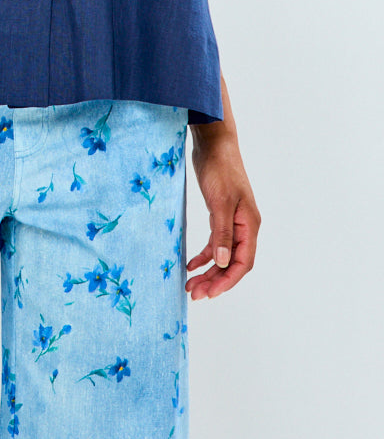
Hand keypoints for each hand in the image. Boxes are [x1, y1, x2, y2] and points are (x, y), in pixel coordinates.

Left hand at [185, 127, 260, 299]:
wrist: (213, 144)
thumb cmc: (220, 169)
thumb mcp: (220, 202)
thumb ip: (222, 233)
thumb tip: (222, 262)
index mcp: (249, 225)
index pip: (243, 263)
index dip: (227, 280)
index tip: (209, 293)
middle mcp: (243, 227)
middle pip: (232, 263)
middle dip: (215, 280)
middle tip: (194, 294)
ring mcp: (232, 221)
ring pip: (222, 255)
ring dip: (208, 271)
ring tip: (190, 284)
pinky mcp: (219, 215)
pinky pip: (214, 242)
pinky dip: (203, 255)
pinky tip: (191, 264)